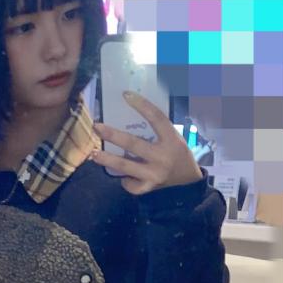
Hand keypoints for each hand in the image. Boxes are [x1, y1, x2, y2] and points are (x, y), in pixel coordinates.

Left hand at [90, 92, 204, 195]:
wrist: (188, 180)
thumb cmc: (177, 153)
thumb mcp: (173, 136)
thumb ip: (156, 128)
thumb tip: (131, 110)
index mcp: (171, 139)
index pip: (156, 118)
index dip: (142, 105)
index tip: (126, 95)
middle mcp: (162, 157)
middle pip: (133, 144)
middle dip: (112, 135)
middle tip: (97, 127)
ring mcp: (155, 174)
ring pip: (126, 166)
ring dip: (107, 159)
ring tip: (94, 154)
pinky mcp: (149, 187)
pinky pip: (131, 185)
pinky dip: (124, 180)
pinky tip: (121, 176)